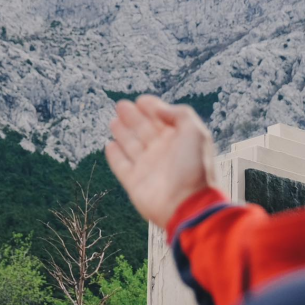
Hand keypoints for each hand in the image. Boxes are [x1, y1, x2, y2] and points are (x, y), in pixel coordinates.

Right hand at [105, 95, 218, 228]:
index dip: (152, 108)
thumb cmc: (194, 168)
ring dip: (122, 132)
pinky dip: (115, 156)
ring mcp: (148, 167)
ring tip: (114, 120)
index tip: (142, 100)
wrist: (187, 204)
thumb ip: (179, 114)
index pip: (162, 119)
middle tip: (121, 105)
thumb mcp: (195, 132)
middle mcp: (163, 152)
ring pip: (131, 145)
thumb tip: (159, 108)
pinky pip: (121, 166)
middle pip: (144, 130)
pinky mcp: (134, 183)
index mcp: (179, 140)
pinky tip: (110, 145)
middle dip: (133, 117)